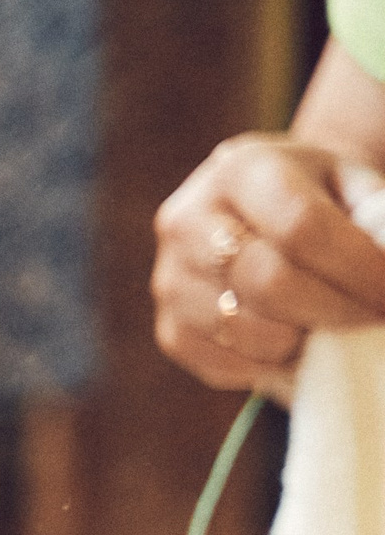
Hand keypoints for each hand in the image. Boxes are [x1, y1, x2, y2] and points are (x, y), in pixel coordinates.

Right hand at [153, 132, 384, 397]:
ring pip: (251, 332)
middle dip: (337, 310)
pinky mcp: (169, 329)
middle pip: (270, 283)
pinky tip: (295, 340)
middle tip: (375, 317)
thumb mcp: (349, 182)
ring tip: (330, 323)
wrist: (250, 211)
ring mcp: (170, 279)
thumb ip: (376, 216)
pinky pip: (229, 364)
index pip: (302, 228)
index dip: (357, 268)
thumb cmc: (315, 197)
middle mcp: (189, 221)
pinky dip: (273, 364)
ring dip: (306, 340)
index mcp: (240, 170)